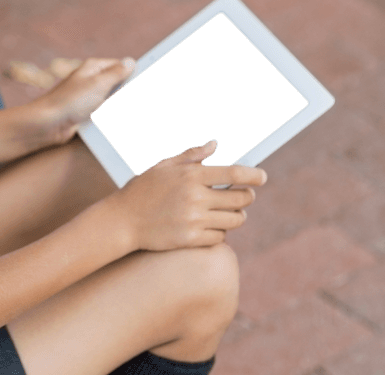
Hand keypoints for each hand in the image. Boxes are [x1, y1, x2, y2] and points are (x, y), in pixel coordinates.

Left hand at [34, 57, 135, 146]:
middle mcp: (91, 80)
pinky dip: (111, 115)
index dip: (134, 73)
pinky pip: (104, 111)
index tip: (148, 80)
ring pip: (111, 99)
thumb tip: (130, 62)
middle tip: (144, 97)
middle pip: (117, 83)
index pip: (120, 66)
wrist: (49, 124)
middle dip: (128, 90)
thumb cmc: (71, 101)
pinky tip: (119, 120)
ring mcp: (88, 96)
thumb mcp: (98, 84)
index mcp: (93, 68)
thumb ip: (116, 73)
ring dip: (119, 104)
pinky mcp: (86, 112)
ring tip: (133, 110)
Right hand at [108, 140, 266, 251]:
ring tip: (231, 212)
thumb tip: (215, 144)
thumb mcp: (163, 166)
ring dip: (237, 215)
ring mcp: (194, 220)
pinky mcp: (191, 240)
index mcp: (191, 175)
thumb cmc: (142, 190)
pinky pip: (220, 237)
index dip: (253, 175)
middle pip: (241, 198)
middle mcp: (195, 197)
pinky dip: (221, 232)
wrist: (122, 221)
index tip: (263, 177)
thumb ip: (191, 155)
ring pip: (235, 219)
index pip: (234, 173)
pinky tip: (212, 226)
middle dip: (247, 196)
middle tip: (244, 195)